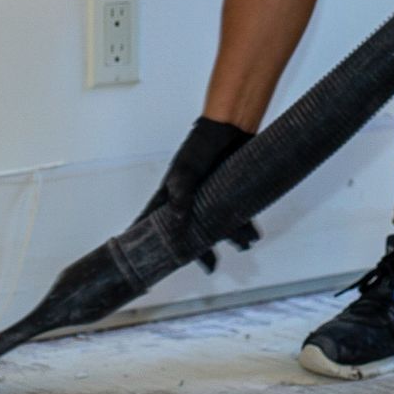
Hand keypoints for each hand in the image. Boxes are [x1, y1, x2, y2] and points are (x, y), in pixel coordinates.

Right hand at [134, 116, 260, 271]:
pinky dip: (245, 225)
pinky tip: (253, 234)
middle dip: (200, 250)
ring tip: (243, 245)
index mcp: (171, 195)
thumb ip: (181, 195)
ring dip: (231, 237)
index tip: (140, 260)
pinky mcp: (229, 191)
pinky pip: (236, 214)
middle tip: (209, 266)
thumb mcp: (187, 169)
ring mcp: (210, 196)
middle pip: (189, 232)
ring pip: (218, 225)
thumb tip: (178, 222)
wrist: (231, 127)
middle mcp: (190, 199)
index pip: (152, 222)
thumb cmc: (202, 144)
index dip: (145, 240)